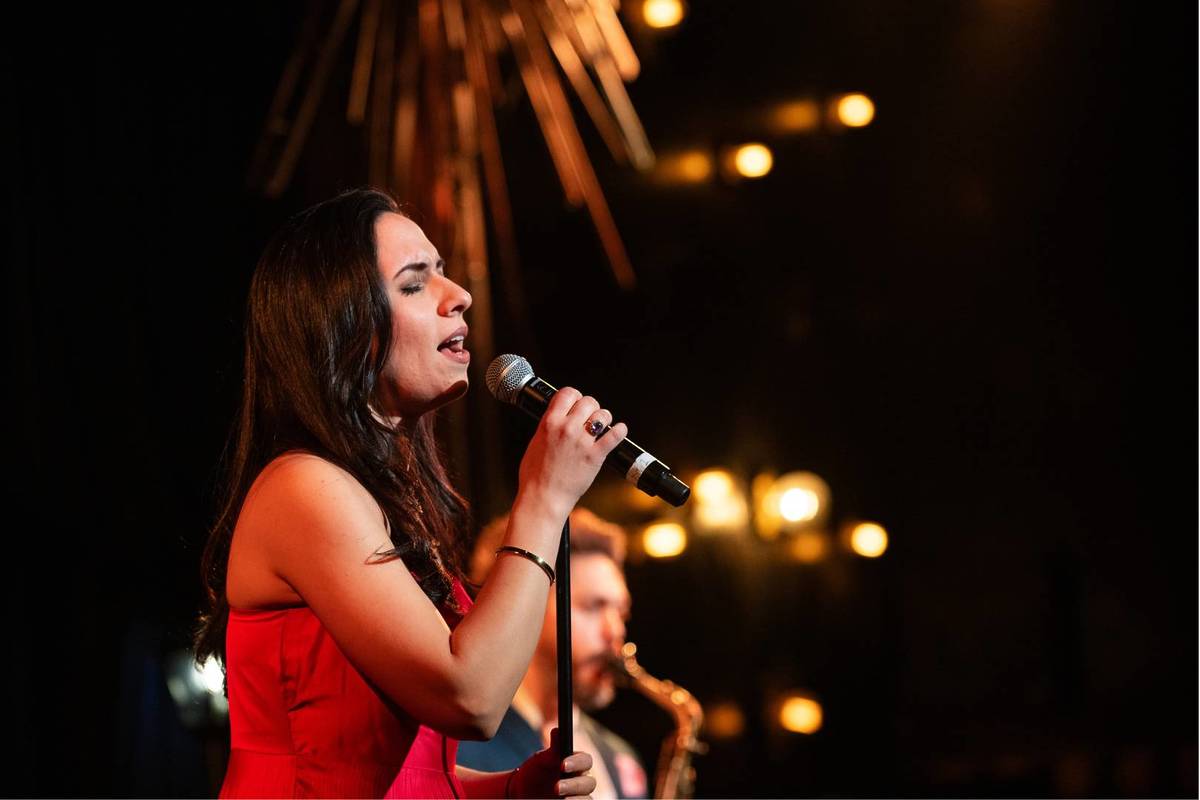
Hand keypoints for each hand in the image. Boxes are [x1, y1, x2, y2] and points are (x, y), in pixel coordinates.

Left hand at [507, 728, 595, 798]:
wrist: (525, 792)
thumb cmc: (536, 773)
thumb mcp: (542, 760)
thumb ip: (553, 748)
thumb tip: (557, 730)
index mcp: (577, 764)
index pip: (586, 761)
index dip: (576, 763)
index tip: (562, 765)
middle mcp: (581, 780)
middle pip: (589, 783)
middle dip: (574, 785)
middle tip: (556, 788)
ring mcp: (578, 796)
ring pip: (587, 799)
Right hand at [516, 387, 626, 519]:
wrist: (543, 498)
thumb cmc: (535, 476)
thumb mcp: (535, 443)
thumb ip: (547, 428)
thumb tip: (555, 420)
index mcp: (549, 423)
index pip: (567, 393)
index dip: (575, 395)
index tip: (577, 401)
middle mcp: (567, 428)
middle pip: (588, 401)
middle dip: (591, 407)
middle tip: (591, 416)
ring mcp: (582, 441)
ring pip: (603, 415)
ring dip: (604, 418)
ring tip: (603, 426)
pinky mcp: (595, 456)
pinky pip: (615, 435)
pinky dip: (620, 431)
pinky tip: (619, 430)